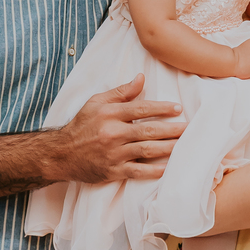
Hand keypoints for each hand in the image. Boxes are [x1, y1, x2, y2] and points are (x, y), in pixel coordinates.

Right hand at [58, 76, 185, 183]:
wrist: (61, 154)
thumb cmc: (81, 125)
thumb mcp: (96, 102)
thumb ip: (121, 91)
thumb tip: (141, 78)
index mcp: (110, 114)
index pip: (141, 109)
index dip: (162, 108)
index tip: (178, 108)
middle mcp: (113, 133)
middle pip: (148, 130)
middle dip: (171, 129)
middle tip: (188, 128)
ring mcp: (113, 154)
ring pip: (147, 150)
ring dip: (168, 148)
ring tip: (183, 145)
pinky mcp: (113, 171)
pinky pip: (137, 171)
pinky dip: (153, 171)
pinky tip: (167, 169)